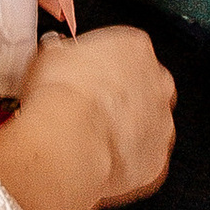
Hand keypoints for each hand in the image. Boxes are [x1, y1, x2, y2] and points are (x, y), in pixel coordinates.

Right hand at [15, 24, 172, 208]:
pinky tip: (99, 161)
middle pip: (141, 86)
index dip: (98, 64)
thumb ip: (61, 51)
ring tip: (89, 137)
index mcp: (135, 48)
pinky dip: (125, 161)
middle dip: (119, 95)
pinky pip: (142, 159)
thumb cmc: (62, 97)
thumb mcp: (48, 55)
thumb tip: (55, 51)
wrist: (68, 142)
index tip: (82, 73)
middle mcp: (157, 82)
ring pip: (146, 124)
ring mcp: (162, 122)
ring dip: (124, 129)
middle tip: (87, 105)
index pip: (123, 50)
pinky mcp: (156, 159)